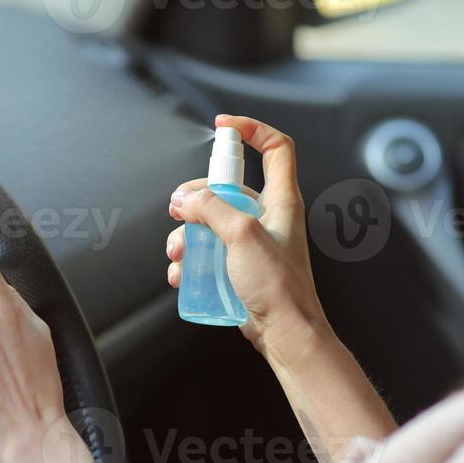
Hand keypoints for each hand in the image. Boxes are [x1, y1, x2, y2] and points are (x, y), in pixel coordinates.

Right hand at [166, 115, 331, 360]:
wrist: (286, 335)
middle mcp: (268, 217)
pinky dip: (190, 258)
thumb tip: (186, 199)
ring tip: (177, 252)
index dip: (252, 130)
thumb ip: (213, 210)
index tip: (222, 127)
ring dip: (186, 234)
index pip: (276, 148)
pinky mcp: (238, 266)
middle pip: (226, 188)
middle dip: (196, 197)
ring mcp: (252, 242)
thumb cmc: (279, 288)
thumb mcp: (242, 236)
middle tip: (179, 212)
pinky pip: (208, 251)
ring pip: (211, 222)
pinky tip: (181, 273)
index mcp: (281, 200)